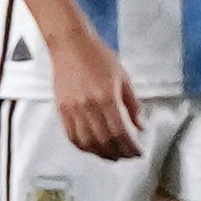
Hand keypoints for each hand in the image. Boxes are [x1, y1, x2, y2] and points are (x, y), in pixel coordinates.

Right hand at [48, 26, 146, 160]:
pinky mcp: (61, 108)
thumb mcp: (123, 77)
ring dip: (100, 153)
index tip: (138, 152)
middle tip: (127, 156)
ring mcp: (72, 109)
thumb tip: (140, 126)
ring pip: (87, 142)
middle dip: (118, 153)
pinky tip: (91, 148)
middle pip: (104, 140)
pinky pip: (71, 134)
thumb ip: (132, 104)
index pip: (121, 132)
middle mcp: (89, 106)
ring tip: (111, 156)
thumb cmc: (98, 56)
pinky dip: (82, 146)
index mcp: (107, 98)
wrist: (70, 44)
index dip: (130, 147)